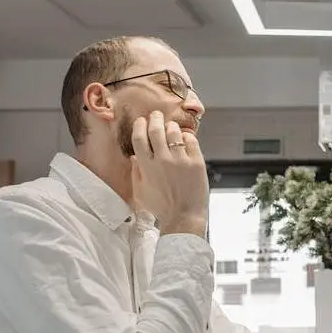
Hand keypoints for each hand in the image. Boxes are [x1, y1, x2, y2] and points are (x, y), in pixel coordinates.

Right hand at [130, 111, 208, 235]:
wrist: (184, 217)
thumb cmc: (162, 207)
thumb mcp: (140, 192)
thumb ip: (136, 173)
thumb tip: (134, 157)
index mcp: (146, 167)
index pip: (139, 138)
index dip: (140, 126)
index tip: (142, 121)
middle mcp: (162, 161)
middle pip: (156, 130)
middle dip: (155, 119)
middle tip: (157, 115)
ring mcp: (181, 160)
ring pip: (174, 132)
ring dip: (172, 126)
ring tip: (172, 127)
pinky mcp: (196, 162)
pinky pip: (191, 141)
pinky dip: (187, 137)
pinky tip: (185, 138)